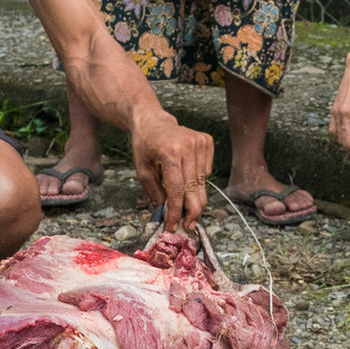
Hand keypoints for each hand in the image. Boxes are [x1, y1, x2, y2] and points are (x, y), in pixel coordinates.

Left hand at [131, 112, 213, 230]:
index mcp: (169, 153)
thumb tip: (167, 216)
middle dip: (191, 212)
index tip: (173, 226)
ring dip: (194, 197)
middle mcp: (188, 147)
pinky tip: (186, 174)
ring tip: (184, 202)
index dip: (175, 212)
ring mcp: (200, 143)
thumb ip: (155, 194)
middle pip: (194, 189)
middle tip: (187, 226)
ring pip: (202, 183)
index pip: (177, 190)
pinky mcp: (207, 142)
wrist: (153, 122)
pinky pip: (206, 172)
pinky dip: (197, 181)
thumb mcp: (143, 172)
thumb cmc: (145, 147)